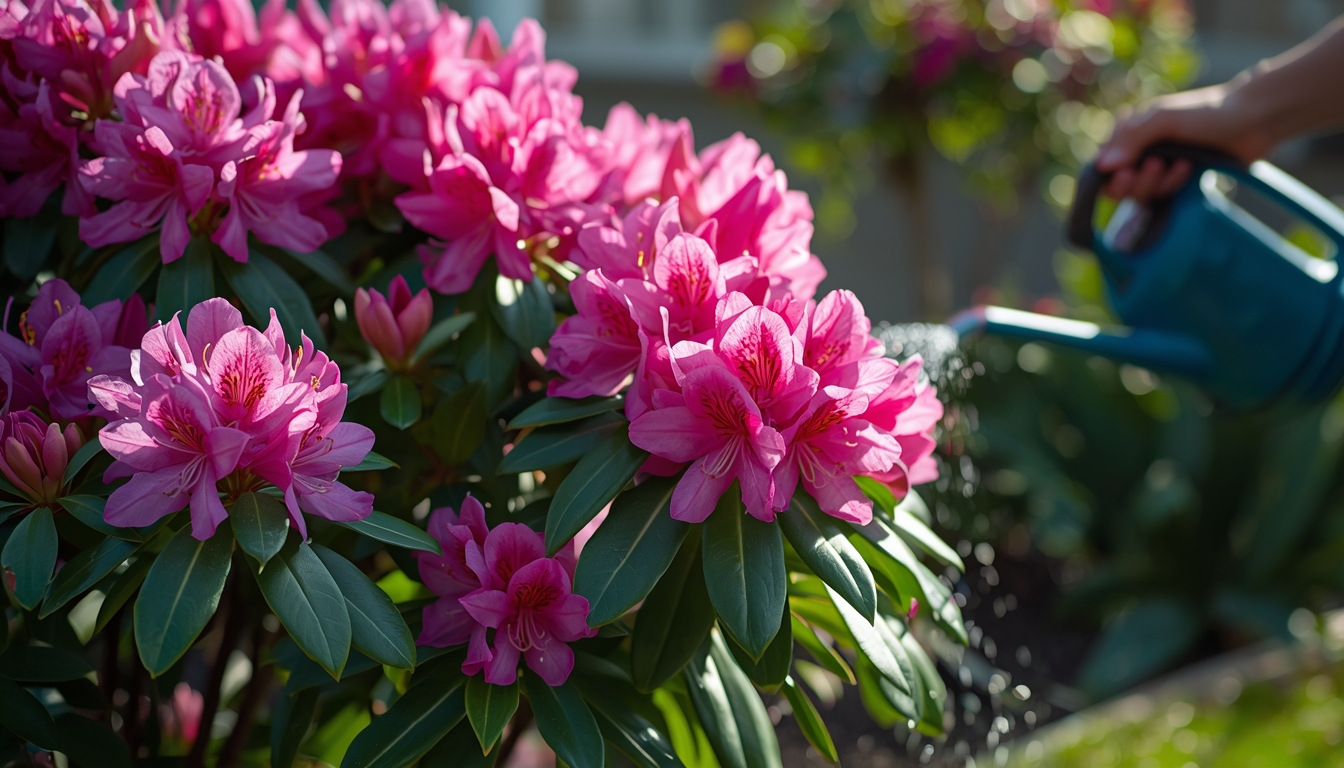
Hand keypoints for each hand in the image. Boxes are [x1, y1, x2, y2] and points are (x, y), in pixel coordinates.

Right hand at [1095, 82, 1277, 201]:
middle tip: (1158, 166)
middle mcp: (1137, 152)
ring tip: (1181, 164)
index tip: (1130, 172)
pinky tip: (1188, 169)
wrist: (1252, 120)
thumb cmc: (1207, 112)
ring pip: (1139, 194)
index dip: (1112, 175)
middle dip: (1138, 182)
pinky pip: (1161, 197)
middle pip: (1117, 186)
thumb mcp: (1164, 118)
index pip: (1102, 165)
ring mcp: (1157, 168)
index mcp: (1128, 132)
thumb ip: (1131, 139)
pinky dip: (1172, 186)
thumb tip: (1101, 166)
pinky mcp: (1175, 182)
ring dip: (1159, 183)